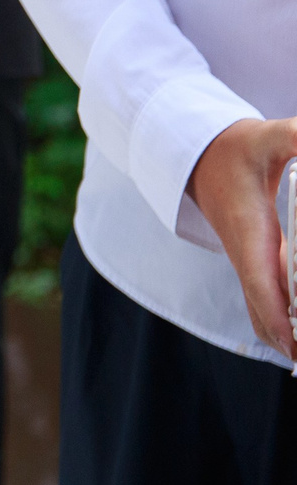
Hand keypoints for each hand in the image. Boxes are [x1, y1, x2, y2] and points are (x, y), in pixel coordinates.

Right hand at [187, 116, 296, 356]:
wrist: (198, 154)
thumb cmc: (234, 147)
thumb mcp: (268, 136)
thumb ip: (296, 137)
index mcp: (248, 230)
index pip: (261, 281)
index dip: (279, 316)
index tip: (295, 347)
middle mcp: (246, 255)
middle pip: (264, 312)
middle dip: (290, 342)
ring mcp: (248, 264)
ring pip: (264, 315)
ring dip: (286, 339)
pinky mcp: (254, 266)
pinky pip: (265, 307)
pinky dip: (282, 327)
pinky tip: (296, 341)